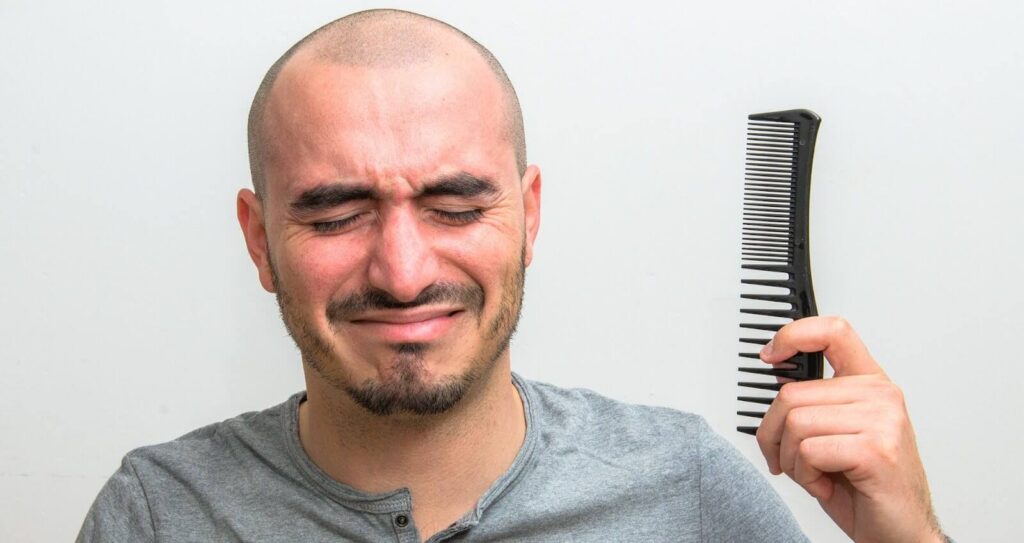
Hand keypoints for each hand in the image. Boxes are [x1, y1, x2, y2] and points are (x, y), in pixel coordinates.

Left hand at [757, 316, 942, 542]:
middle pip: (790, 394)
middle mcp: (880, 396)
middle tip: (789, 460)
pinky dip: (805, 476)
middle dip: (773, 435)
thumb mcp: (833, 435)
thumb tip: (778, 373)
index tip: (770, 354)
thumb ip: (813, 402)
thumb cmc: (866, 488)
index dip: (793, 335)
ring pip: (795, 423)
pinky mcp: (875, 448)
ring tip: (816, 475)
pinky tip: (828, 486)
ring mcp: (882, 420)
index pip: (834, 332)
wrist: (899, 533)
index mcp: (870, 384)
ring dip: (791, 460)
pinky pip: (808, 451)